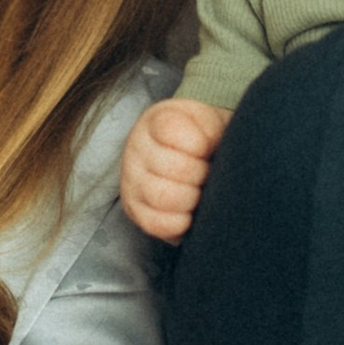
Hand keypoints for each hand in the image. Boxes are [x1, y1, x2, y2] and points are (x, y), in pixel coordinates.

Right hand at [121, 93, 228, 241]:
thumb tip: (211, 150)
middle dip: (201, 173)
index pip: (172, 129)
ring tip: (199, 192)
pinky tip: (189, 213)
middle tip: (207, 172)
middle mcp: (137, 149)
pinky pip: (154, 223)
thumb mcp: (207, 121)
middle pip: (176, 167)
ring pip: (164, 197)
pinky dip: (178, 222)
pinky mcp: (135, 210)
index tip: (208, 147)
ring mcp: (132, 180)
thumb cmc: (199, 137)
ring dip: (191, 198)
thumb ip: (211, 130)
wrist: (180, 154)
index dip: (200, 143)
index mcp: (155, 122)